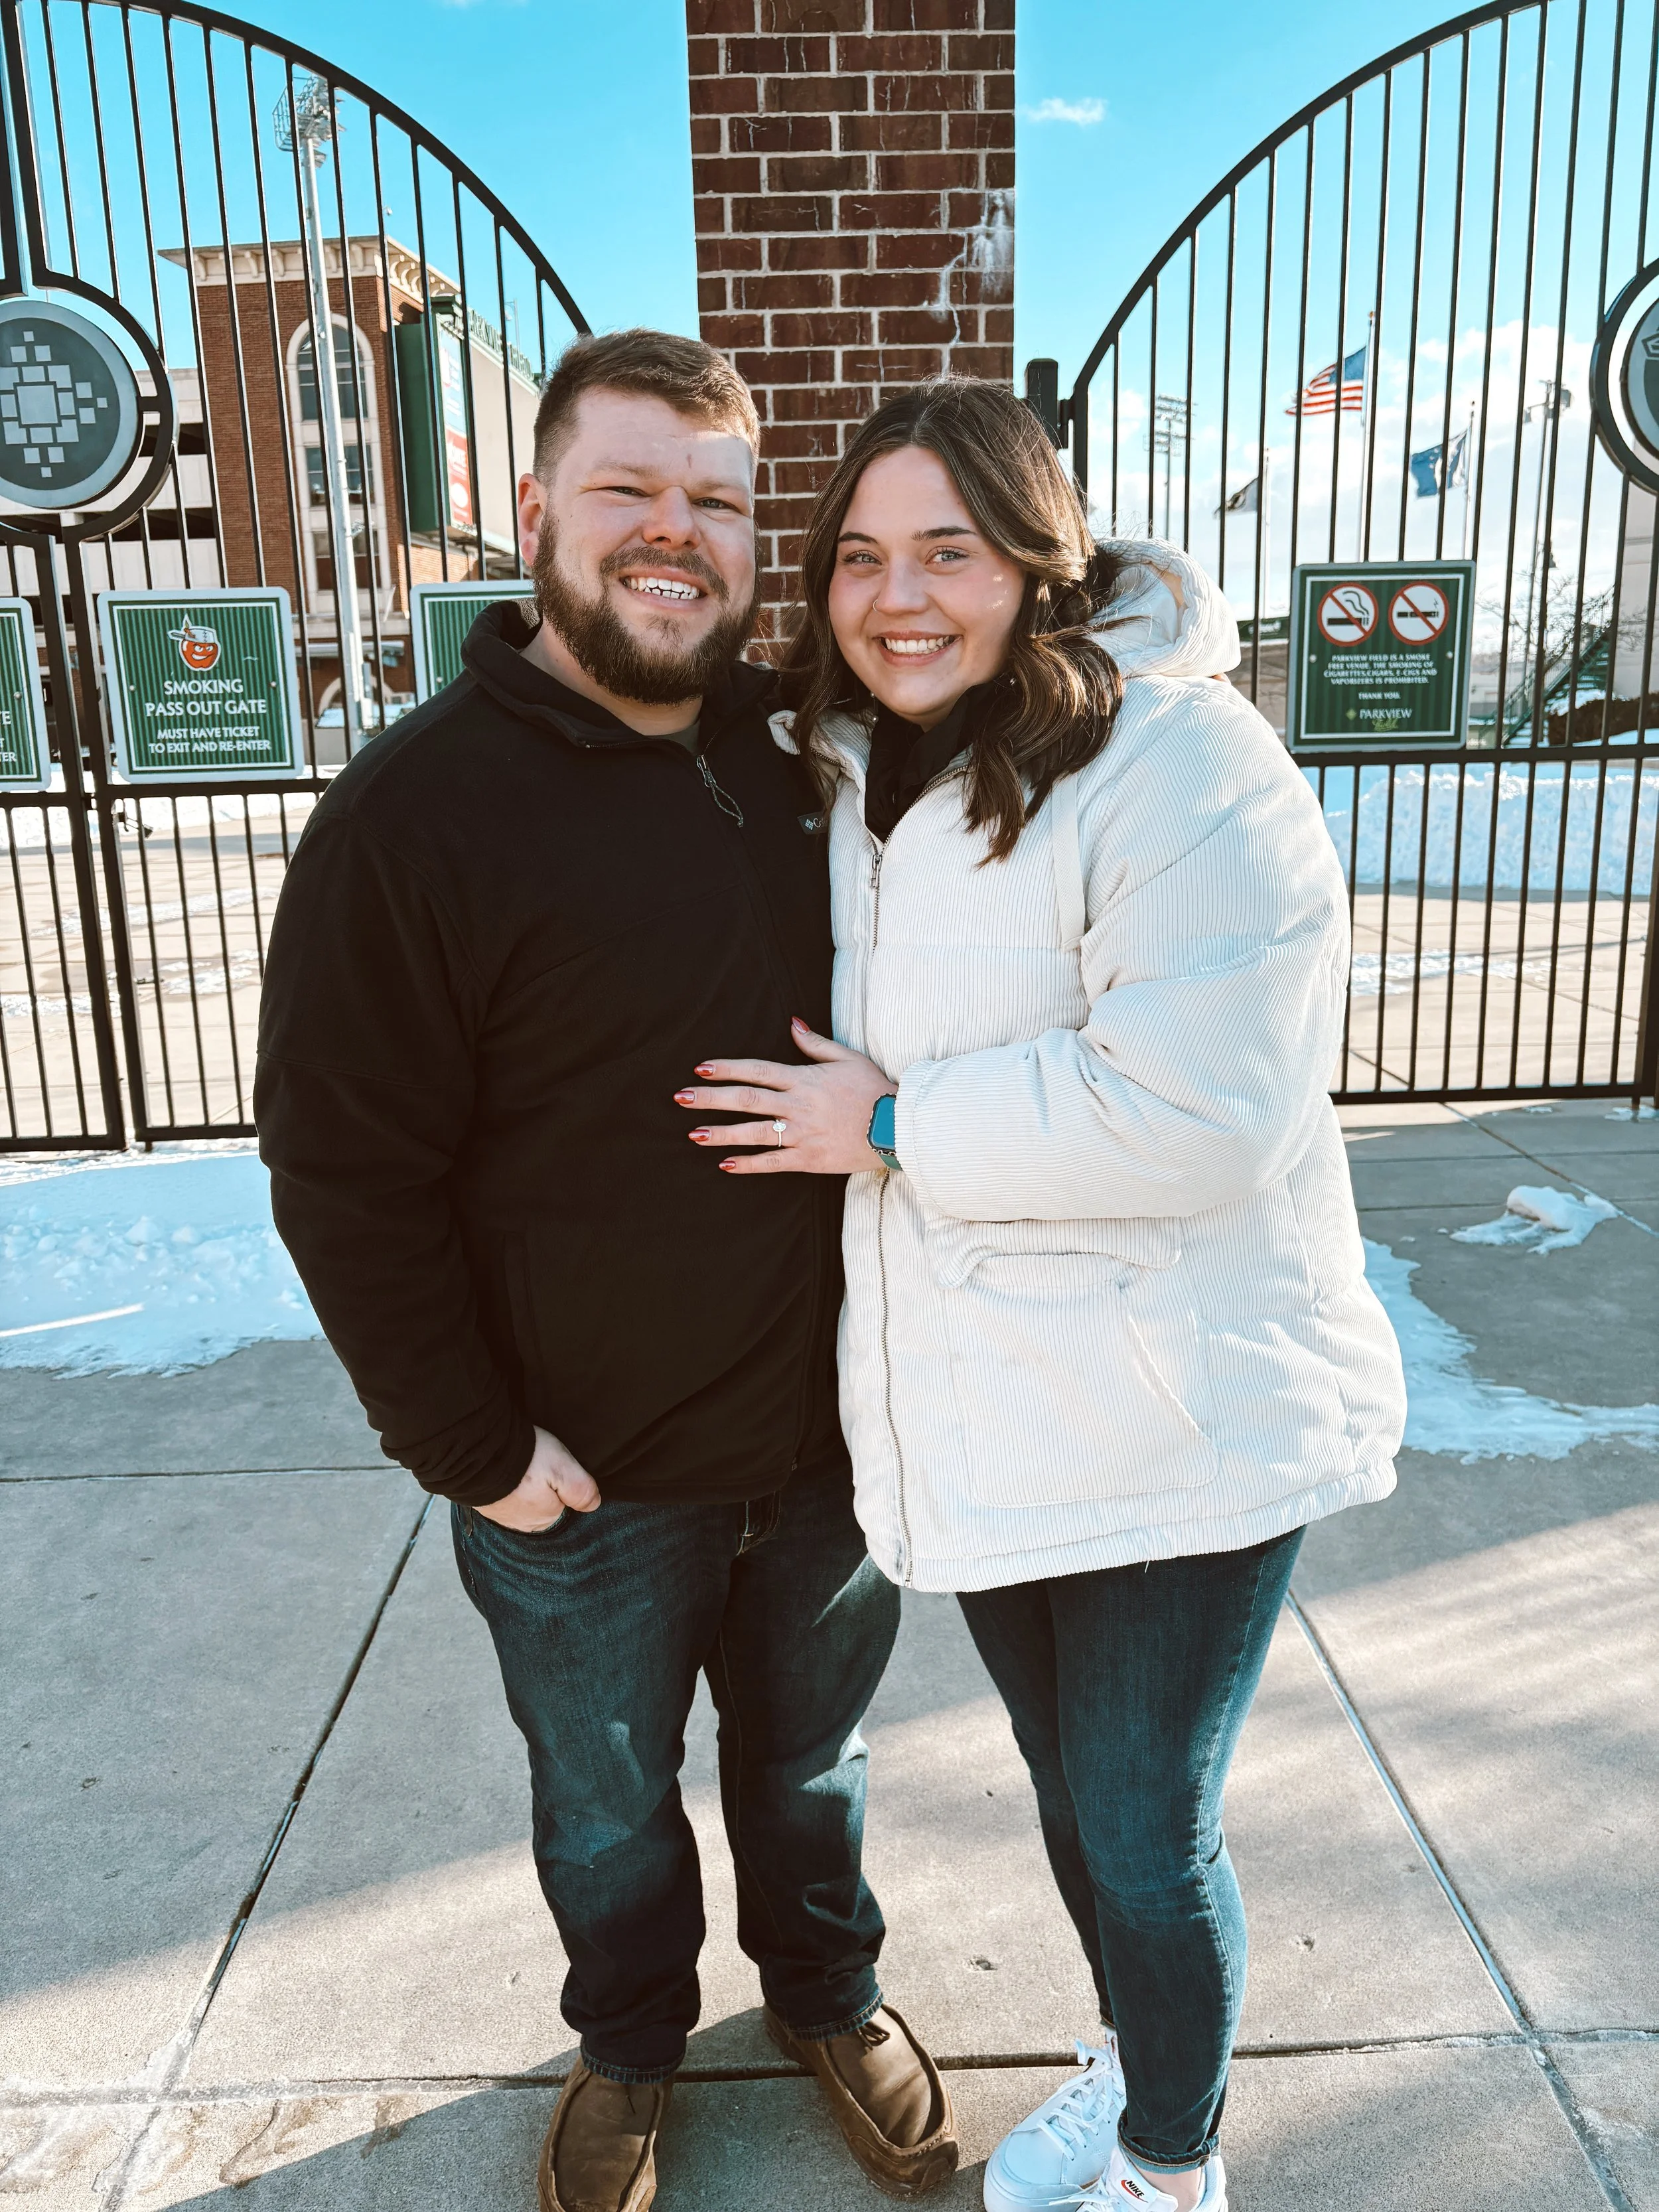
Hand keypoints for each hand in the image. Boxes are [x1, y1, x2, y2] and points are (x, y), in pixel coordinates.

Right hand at [475, 1425, 601, 1530]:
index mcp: (545, 1519)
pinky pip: (503, 1496)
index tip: (556, 1469)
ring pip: (522, 1501)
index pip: (563, 1506)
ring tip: (522, 1464)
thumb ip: (582, 1490)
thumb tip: (594, 1505)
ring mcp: (501, 1515)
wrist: (477, 1450)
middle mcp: (522, 1523)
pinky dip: (505, 1484)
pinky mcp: (484, 1503)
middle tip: (538, 1463)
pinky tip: (505, 1469)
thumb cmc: (524, 1460)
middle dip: (543, 1486)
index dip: (563, 1484)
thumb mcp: (564, 1469)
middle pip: (543, 1505)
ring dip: (523, 1485)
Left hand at [675, 1018, 895, 1175]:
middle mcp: (798, 1105)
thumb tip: (792, 1024)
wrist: (897, 1127)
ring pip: (754, 1132)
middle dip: (711, 1098)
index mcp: (804, 1079)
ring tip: (693, 1135)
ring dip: (721, 1133)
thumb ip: (815, 1044)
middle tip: (681, 1098)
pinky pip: (774, 1162)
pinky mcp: (809, 1158)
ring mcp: (802, 1133)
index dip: (726, 1069)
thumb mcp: (847, 1058)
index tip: (701, 1068)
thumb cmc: (873, 1089)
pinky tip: (726, 1164)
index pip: (757, 1071)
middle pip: (746, 1099)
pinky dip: (749, 1164)